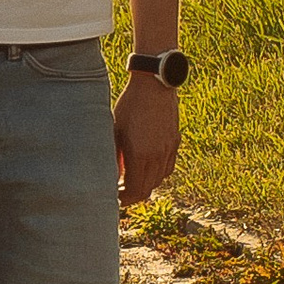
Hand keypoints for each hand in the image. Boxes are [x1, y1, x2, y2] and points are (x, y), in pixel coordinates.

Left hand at [114, 77, 179, 205]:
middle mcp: (157, 156)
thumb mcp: (114, 130)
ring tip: (131, 181)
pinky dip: (157, 175)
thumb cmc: (129, 105)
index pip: (134, 190)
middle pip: (147, 190)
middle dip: (132, 196)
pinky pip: (168, 168)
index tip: (113, 197)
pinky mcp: (175, 142)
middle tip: (119, 193)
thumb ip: (113, 156)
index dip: (123, 199)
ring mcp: (168, 150)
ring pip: (159, 181)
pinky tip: (146, 169)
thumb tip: (108, 176)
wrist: (154, 85)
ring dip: (145, 185)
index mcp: (140, 155)